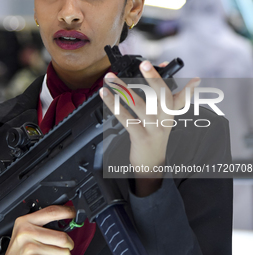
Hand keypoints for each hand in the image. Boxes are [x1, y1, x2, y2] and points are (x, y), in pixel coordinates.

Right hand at [6, 205, 75, 254]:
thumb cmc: (19, 250)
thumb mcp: (25, 233)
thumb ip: (41, 226)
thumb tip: (63, 223)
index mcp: (25, 221)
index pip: (51, 211)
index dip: (67, 211)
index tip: (74, 213)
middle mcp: (26, 231)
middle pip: (62, 237)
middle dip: (69, 244)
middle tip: (68, 246)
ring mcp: (29, 245)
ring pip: (62, 251)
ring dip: (64, 254)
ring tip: (56, 253)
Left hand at [100, 61, 199, 195]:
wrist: (151, 166)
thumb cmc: (154, 138)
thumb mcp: (162, 121)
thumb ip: (161, 102)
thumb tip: (160, 85)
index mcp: (170, 115)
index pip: (182, 99)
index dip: (189, 90)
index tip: (194, 80)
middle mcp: (164, 120)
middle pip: (162, 96)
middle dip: (153, 78)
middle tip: (144, 64)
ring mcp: (152, 129)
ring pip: (138, 104)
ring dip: (122, 88)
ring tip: (110, 77)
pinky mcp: (139, 136)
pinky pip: (125, 117)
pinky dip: (113, 104)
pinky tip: (105, 94)